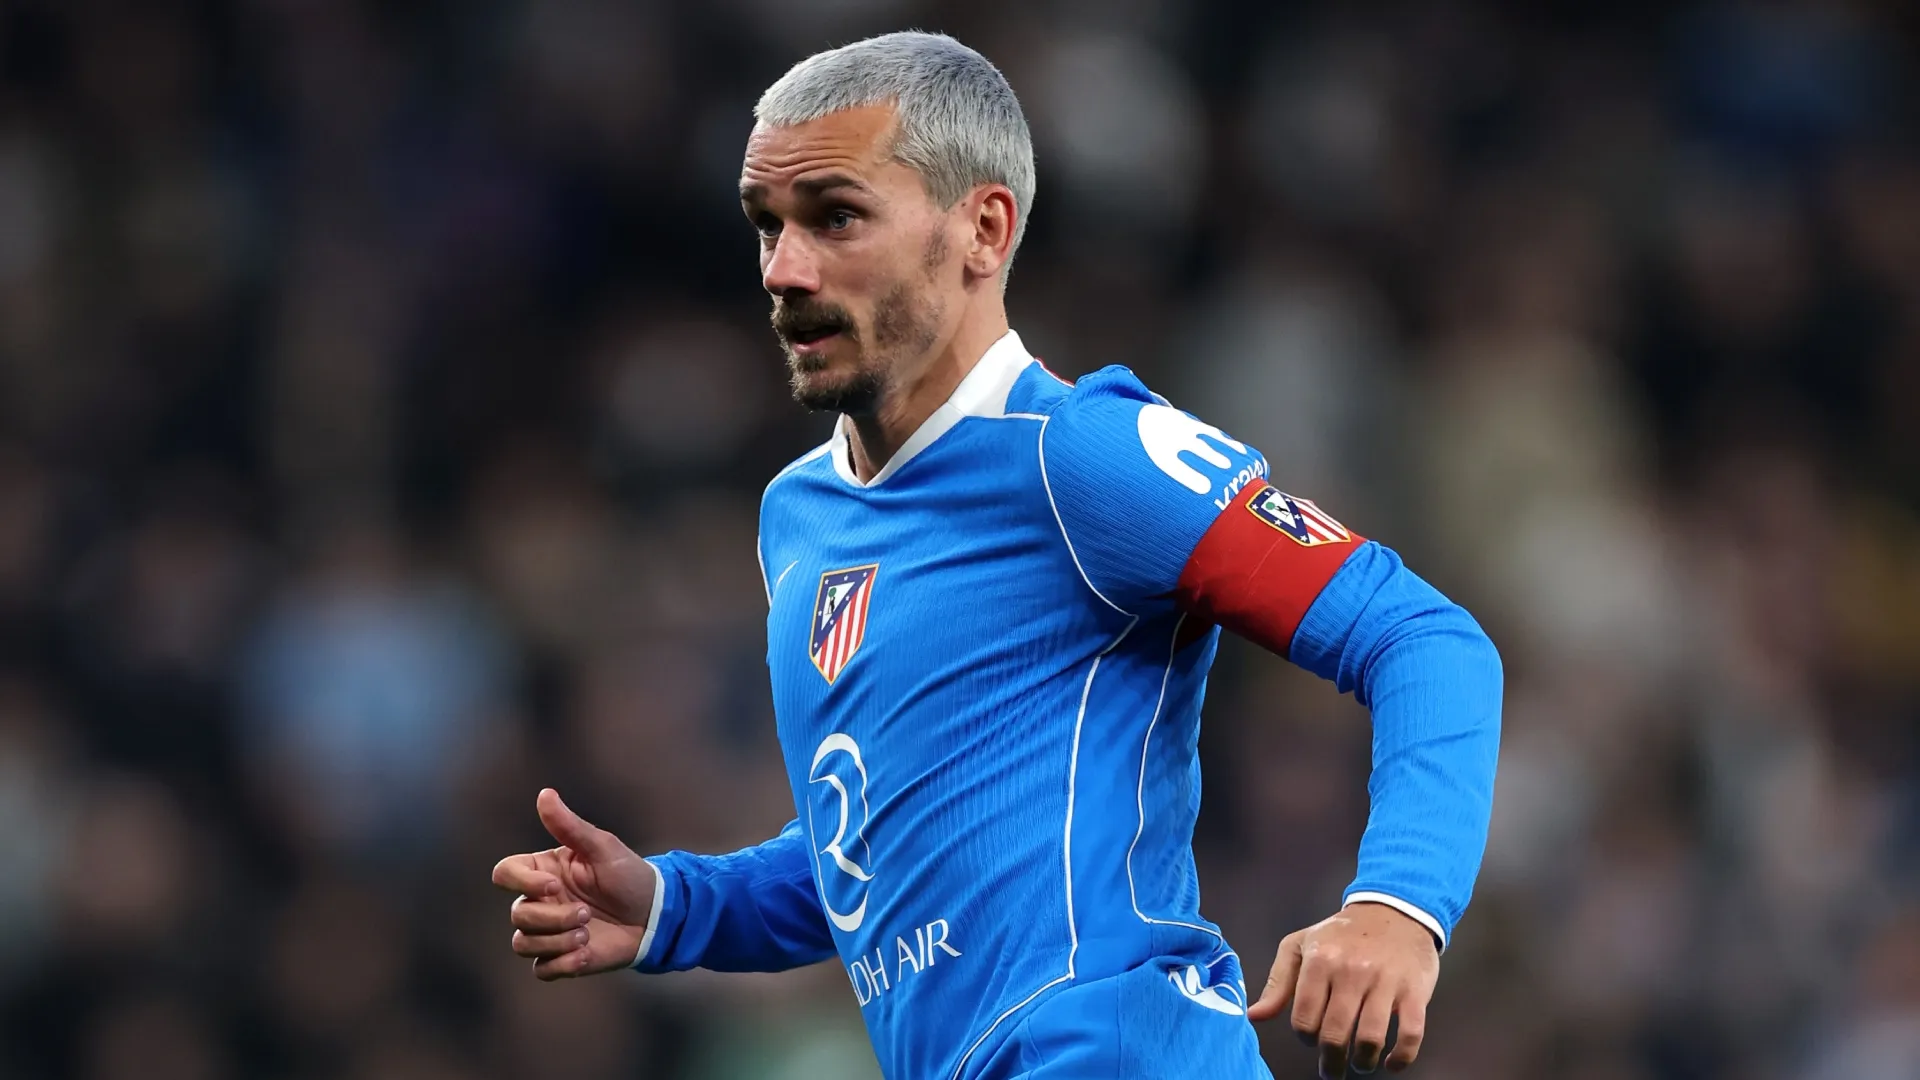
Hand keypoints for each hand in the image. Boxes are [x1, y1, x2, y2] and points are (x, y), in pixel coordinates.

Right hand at [490, 788, 655, 979]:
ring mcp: (548, 931)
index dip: (522, 882)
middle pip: (517, 914)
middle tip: (587, 915)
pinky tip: (586, 955)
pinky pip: (541, 969)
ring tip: (588, 936)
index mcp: (543, 871)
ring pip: (523, 943)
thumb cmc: (629, 875)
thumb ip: (570, 826)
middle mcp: (540, 901)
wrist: (656, 915)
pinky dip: (561, 964)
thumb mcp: (602, 847)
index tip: (554, 886)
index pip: (505, 873)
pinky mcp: (561, 958)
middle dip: (552, 918)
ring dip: (556, 942)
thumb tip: (545, 794)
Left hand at [1246, 902, 1439, 1076]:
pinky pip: (1411, 1033)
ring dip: (1363, 1062)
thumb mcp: (1300, 946)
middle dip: (1331, 1061)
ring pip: (1370, 1038)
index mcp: (1320, 961)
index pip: (1304, 1018)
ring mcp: (1385, 981)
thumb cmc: (1341, 935)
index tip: (1312, 1039)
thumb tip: (1254, 1015)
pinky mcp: (1415, 990)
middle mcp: (1351, 971)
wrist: (1393, 911)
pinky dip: (1402, 1057)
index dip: (1305, 1037)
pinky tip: (1392, 1063)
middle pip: (1335, 1033)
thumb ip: (1277, 982)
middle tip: (1332, 1069)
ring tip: (1360, 1064)